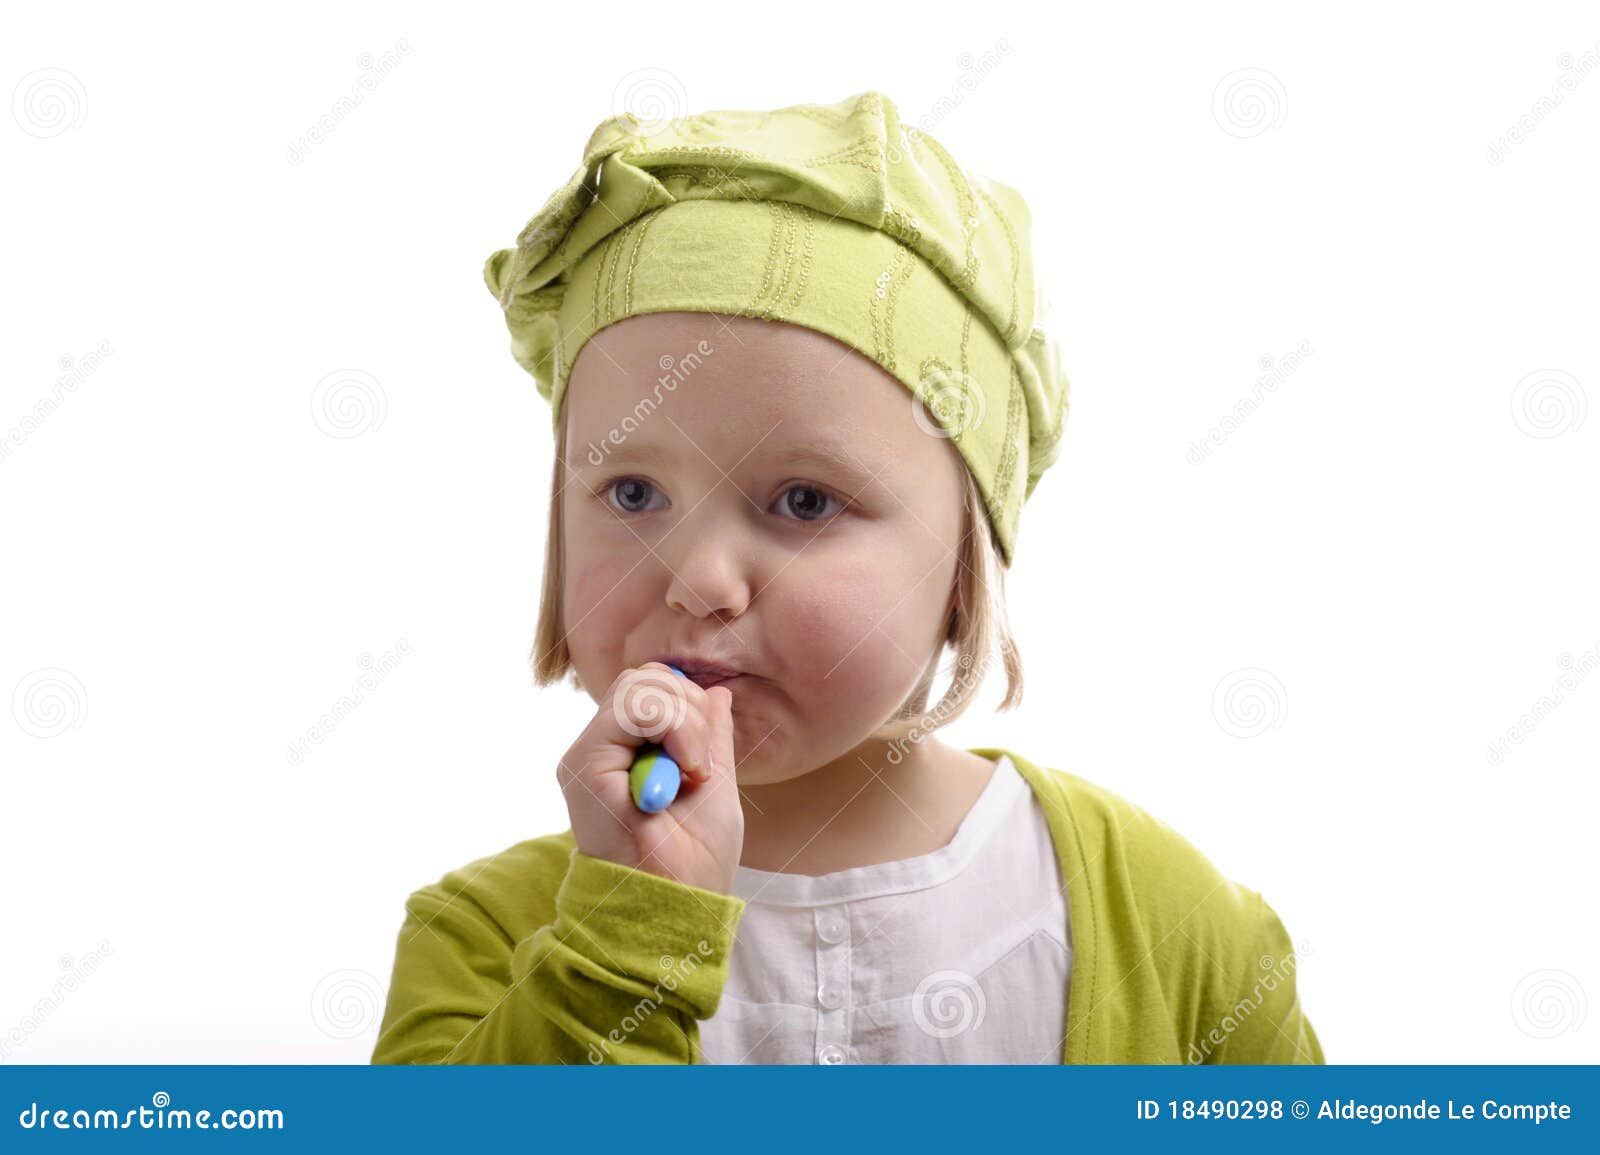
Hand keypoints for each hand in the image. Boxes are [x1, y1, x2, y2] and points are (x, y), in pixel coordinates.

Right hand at [557, 662, 742, 893]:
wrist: (677, 904)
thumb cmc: (695, 862)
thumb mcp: (716, 786)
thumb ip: (712, 737)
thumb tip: (718, 693)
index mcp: (630, 753)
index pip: (655, 688)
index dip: (690, 704)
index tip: (707, 757)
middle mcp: (603, 750)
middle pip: (644, 677)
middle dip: (689, 708)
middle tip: (701, 764)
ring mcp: (590, 756)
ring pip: (637, 685)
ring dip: (684, 722)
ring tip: (692, 771)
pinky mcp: (584, 766)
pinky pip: (629, 709)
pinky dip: (672, 727)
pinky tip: (684, 771)